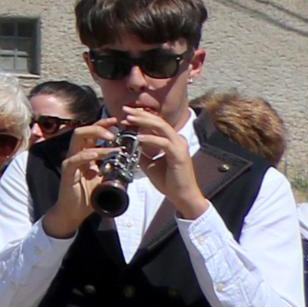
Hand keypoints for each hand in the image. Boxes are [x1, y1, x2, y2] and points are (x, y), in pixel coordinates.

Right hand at [43, 122, 116, 239]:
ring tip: (112, 140)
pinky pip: (76, 158)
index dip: (103, 125)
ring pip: (79, 139)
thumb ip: (113, 168)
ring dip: (96, 137)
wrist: (74, 212)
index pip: (92, 134)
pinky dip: (89, 154)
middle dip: (100, 127)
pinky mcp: (68, 171)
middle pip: (83, 131)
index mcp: (85, 154)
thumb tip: (129, 161)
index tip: (117, 121)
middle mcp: (76, 154)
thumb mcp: (106, 179)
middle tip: (115, 130)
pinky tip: (99, 154)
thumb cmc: (89, 196)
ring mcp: (71, 161)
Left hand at [119, 101, 207, 219]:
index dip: (141, 117)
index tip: (125, 115)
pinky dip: (150, 139)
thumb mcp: (149, 163)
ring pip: (162, 127)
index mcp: (171, 141)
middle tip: (125, 110)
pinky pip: (164, 143)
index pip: (155, 123)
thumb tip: (129, 142)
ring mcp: (180, 146)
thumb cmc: (168, 180)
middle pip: (158, 121)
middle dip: (140, 114)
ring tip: (129, 119)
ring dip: (144, 122)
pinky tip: (138, 138)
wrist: (182, 196)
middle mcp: (177, 140)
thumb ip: (141, 151)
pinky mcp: (179, 155)